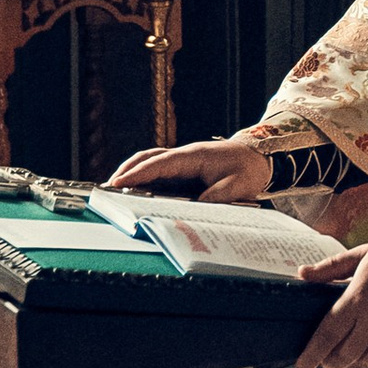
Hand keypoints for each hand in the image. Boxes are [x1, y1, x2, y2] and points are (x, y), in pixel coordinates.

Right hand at [107, 138, 272, 201]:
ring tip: (115, 191)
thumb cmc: (248, 168)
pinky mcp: (184, 169)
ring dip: (132, 174)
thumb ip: (214, 199)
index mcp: (194, 156)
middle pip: (148, 159)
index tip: (118, 183)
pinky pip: (159, 171)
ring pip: (151, 163)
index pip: (159, 164)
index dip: (137, 174)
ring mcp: (182, 161)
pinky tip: (136, 192)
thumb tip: (191, 211)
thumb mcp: (235, 186)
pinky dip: (144, 178)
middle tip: (107, 189)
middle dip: (126, 172)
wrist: (260, 156)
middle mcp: (184, 156)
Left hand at [293, 243, 367, 367]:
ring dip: (357, 358)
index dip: (310, 355)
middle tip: (330, 356)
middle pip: (342, 356)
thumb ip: (332, 267)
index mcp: (359, 298)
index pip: (327, 334)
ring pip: (364, 363)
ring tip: (361, 343)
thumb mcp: (365, 255)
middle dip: (330, 361)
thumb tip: (301, 274)